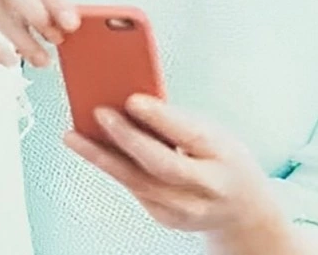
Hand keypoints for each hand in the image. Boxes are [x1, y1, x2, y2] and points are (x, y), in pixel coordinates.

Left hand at [65, 94, 284, 241]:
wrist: (243, 210)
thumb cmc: (224, 160)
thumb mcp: (214, 133)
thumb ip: (178, 121)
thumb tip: (134, 103)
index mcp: (223, 157)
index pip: (190, 135)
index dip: (160, 118)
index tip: (133, 100)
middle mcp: (205, 188)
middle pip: (160, 164)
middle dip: (127, 138)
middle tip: (99, 113)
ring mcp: (185, 209)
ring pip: (138, 181)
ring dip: (103, 157)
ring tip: (74, 136)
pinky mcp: (165, 218)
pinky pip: (134, 188)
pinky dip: (113, 168)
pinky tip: (92, 150)